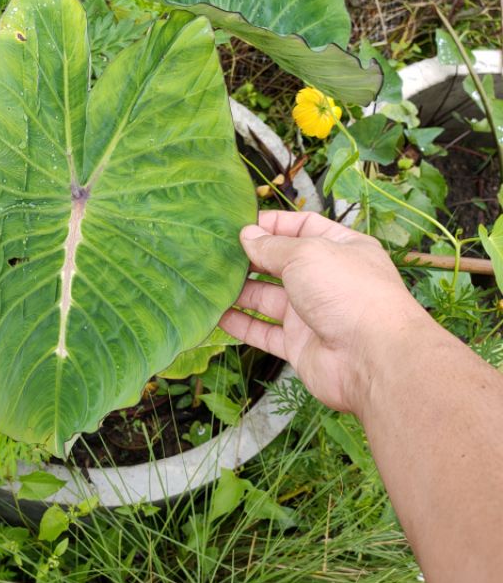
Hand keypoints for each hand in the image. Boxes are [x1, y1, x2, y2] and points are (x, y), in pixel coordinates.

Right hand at [220, 210, 431, 415]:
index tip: (240, 223)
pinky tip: (216, 315)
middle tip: (216, 252)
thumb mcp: (307, 254)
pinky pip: (263, 332)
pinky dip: (240, 324)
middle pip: (280, 263)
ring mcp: (311, 314)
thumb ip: (272, 247)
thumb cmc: (349, 293)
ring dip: (239, 290)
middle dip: (250, 257)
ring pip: (267, 298)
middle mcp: (326, 280)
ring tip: (209, 280)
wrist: (373, 359)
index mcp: (340, 248)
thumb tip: (247, 236)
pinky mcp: (298, 345)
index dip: (272, 224)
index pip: (302, 227)